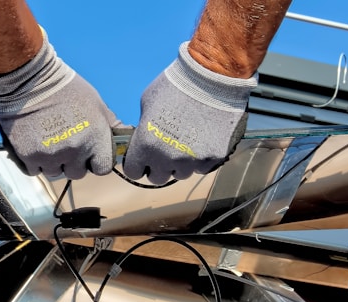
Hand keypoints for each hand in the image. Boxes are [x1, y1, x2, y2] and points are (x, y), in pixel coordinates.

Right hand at [0, 31, 121, 179]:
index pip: (103, 169)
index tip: (90, 155)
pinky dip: (34, 162)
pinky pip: (34, 171)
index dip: (96, 162)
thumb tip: (126, 137)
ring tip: (49, 142)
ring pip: (55, 173)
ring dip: (53, 163)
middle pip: (78, 173)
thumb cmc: (67, 89)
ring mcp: (51, 155)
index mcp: (95, 139)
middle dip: (74, 163)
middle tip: (66, 145)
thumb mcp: (97, 104)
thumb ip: (111, 125)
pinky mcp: (28, 156)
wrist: (29, 78)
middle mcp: (75, 151)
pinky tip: (35, 145)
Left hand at [123, 42, 257, 184]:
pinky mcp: (213, 158)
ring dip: (180, 164)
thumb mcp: (148, 103)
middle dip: (158, 167)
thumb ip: (144, 127)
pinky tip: (202, 141)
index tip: (143, 159)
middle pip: (158, 178)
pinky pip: (202, 167)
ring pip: (181, 174)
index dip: (138, 164)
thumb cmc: (175, 84)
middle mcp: (168, 159)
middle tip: (165, 152)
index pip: (134, 172)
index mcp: (146, 145)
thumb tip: (146, 138)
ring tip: (186, 144)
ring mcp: (192, 161)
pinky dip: (200, 159)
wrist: (212, 77)